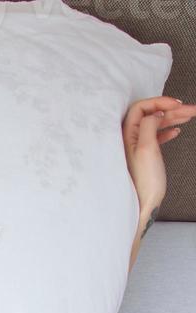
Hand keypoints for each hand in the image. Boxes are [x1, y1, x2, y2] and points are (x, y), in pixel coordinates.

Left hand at [122, 96, 195, 213]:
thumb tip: (155, 111)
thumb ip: (149, 125)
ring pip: (156, 126)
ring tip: (190, 116)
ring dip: (173, 119)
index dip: (159, 102)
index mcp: (126, 136)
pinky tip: (177, 131)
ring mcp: (136, 148)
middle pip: (151, 115)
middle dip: (172, 110)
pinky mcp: (144, 157)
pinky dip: (167, 131)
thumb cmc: (144, 182)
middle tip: (191, 110)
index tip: (177, 104)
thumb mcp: (147, 148)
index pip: (141, 108)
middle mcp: (129, 140)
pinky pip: (155, 137)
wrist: (143, 207)